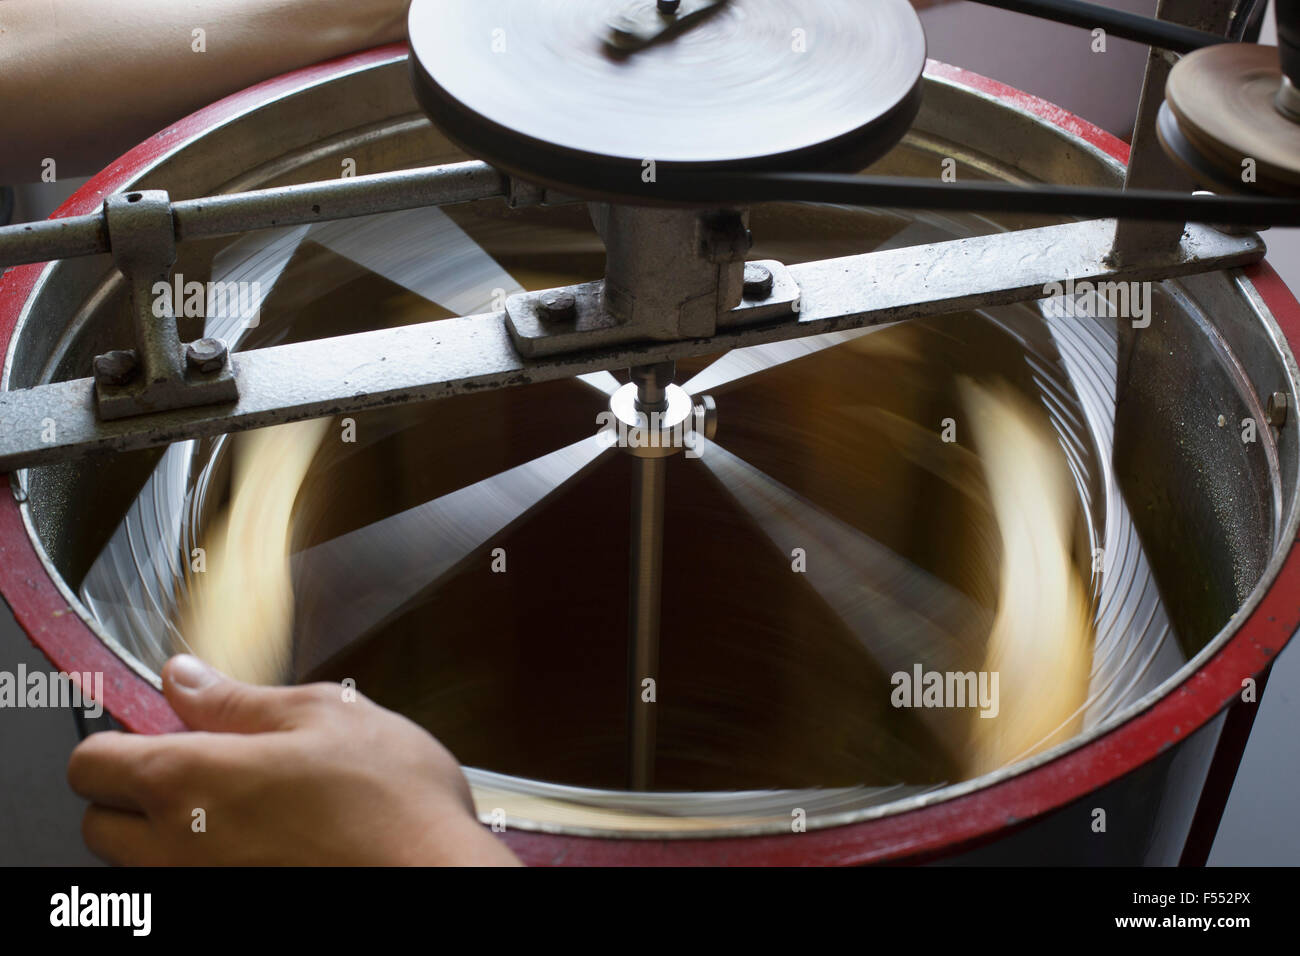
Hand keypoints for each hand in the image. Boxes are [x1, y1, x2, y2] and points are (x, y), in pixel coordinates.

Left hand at [67, 655, 519, 865]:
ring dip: (170, 834)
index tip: (163, 729)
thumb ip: (235, 700)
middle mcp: (174, 849)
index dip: (121, 739)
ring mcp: (200, 890)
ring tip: (245, 809)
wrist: (434, 874)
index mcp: (187, 781)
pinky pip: (190, 886)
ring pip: (142, 864)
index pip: (89, 764)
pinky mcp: (228, 912)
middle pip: (101, 825)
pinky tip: (270, 844)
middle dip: (135, 794)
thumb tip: (181, 678)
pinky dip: (211, 864)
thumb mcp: (321, 715)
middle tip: (204, 769)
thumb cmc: (389, 800)